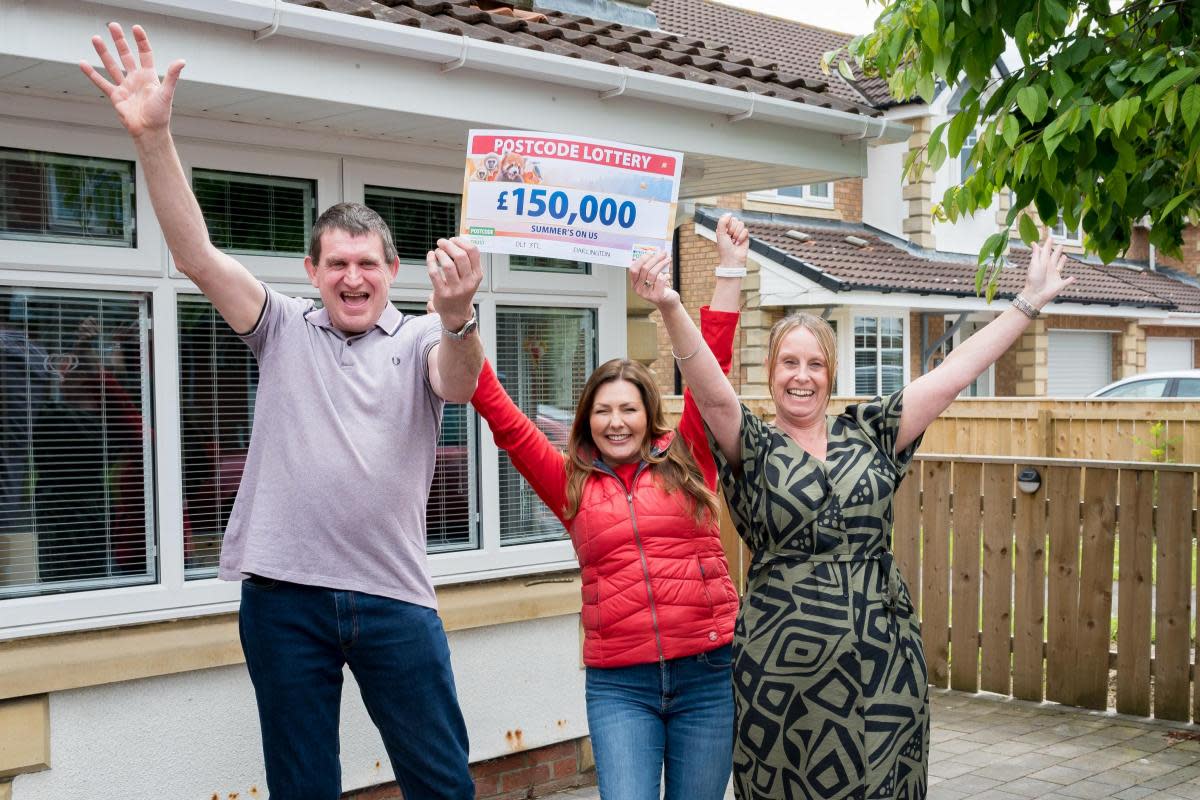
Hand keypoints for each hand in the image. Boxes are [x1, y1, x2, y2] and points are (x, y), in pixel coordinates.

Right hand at [80, 23, 183, 139]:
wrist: (148, 131)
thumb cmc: (160, 114)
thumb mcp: (167, 93)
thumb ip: (172, 76)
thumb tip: (181, 61)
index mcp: (149, 76)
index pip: (145, 54)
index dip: (141, 41)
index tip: (135, 28)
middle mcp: (136, 79)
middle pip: (126, 55)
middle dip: (120, 41)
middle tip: (112, 25)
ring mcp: (125, 87)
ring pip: (111, 65)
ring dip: (103, 52)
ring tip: (95, 38)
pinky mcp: (115, 96)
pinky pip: (101, 82)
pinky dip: (92, 74)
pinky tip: (83, 63)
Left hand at [426, 237, 482, 329]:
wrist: (456, 313)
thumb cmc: (461, 290)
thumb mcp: (470, 277)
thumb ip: (467, 260)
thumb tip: (457, 239)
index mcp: (477, 275)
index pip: (473, 252)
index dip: (461, 241)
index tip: (453, 239)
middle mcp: (468, 282)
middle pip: (460, 256)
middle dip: (449, 245)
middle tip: (441, 242)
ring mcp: (456, 289)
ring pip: (447, 265)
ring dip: (440, 253)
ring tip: (437, 251)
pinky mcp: (442, 294)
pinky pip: (434, 273)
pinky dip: (431, 261)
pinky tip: (430, 256)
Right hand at [629, 251, 677, 307]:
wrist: (668, 302)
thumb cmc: (659, 287)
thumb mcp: (651, 278)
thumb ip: (650, 267)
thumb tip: (655, 252)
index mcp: (634, 284)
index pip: (633, 269)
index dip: (642, 259)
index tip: (651, 253)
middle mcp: (638, 289)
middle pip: (644, 268)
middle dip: (655, 258)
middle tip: (663, 253)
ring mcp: (647, 294)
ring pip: (653, 273)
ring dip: (662, 264)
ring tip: (668, 259)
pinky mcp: (657, 296)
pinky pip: (661, 280)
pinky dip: (666, 275)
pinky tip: (668, 276)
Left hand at [715, 212, 748, 265]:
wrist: (732, 259)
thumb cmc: (724, 248)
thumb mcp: (720, 233)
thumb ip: (722, 222)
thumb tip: (729, 213)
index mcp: (723, 228)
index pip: (728, 218)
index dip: (727, 225)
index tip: (725, 234)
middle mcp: (731, 229)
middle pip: (735, 219)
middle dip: (732, 229)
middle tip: (730, 238)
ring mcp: (738, 233)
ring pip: (741, 224)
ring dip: (737, 234)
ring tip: (734, 241)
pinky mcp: (745, 237)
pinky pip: (746, 230)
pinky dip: (741, 237)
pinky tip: (738, 243)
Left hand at [1023, 228, 1075, 307]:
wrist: (1036, 294)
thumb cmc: (1034, 279)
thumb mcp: (1035, 264)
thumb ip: (1037, 254)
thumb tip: (1034, 242)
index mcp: (1044, 263)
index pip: (1047, 251)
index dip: (1048, 245)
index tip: (1051, 238)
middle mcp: (1050, 268)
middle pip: (1055, 258)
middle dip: (1057, 252)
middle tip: (1060, 245)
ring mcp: (1055, 276)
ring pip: (1060, 267)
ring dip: (1063, 262)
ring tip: (1065, 257)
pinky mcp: (1060, 284)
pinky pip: (1067, 281)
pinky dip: (1071, 280)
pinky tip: (1073, 278)